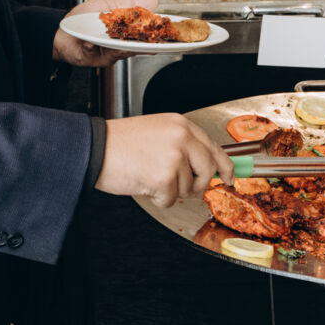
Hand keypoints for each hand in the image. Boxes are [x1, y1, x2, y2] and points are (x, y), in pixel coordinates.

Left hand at [52, 0, 159, 69]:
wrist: (59, 33)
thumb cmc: (81, 19)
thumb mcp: (107, 6)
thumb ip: (129, 4)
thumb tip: (153, 1)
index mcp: (124, 28)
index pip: (144, 29)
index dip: (157, 30)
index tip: (170, 29)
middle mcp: (120, 42)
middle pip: (138, 43)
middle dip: (148, 41)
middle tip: (159, 38)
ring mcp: (111, 51)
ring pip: (124, 50)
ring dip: (128, 46)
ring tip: (134, 40)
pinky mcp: (99, 58)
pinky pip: (103, 53)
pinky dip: (99, 47)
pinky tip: (94, 42)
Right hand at [96, 113, 233, 209]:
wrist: (94, 149)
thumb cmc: (119, 143)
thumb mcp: (157, 132)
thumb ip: (182, 145)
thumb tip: (204, 167)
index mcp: (180, 125)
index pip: (214, 147)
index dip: (225, 166)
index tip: (230, 176)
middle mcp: (181, 138)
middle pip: (208, 170)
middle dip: (198, 183)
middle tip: (181, 186)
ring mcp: (174, 157)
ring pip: (188, 188)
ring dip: (170, 189)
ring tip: (148, 174)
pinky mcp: (164, 178)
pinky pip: (171, 199)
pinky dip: (157, 198)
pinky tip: (143, 182)